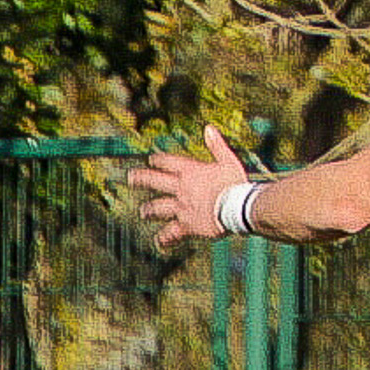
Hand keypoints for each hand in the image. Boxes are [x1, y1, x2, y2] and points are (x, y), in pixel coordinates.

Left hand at [129, 125, 247, 248]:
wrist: (238, 208)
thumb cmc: (235, 184)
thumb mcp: (228, 161)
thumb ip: (217, 145)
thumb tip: (208, 127)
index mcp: (190, 171)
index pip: (168, 162)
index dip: (158, 160)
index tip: (152, 160)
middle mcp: (181, 188)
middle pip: (154, 181)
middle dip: (141, 179)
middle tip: (131, 178)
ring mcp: (181, 207)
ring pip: (158, 208)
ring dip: (149, 209)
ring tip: (144, 212)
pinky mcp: (187, 225)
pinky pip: (171, 233)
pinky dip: (165, 238)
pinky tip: (160, 242)